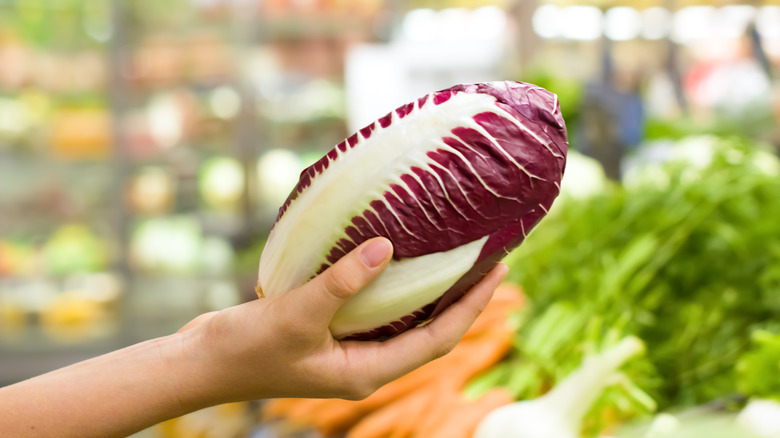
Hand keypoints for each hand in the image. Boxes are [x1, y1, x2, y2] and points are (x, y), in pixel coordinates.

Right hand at [174, 237, 507, 403]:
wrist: (202, 362)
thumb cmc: (246, 349)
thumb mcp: (297, 314)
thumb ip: (342, 283)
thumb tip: (385, 248)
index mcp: (366, 371)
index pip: (437, 340)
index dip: (471, 307)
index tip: (497, 272)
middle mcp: (366, 364)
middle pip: (430, 331)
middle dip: (462, 299)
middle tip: (489, 261)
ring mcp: (349, 350)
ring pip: (405, 321)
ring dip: (431, 292)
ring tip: (456, 258)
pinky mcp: (332, 334)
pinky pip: (376, 310)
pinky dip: (394, 287)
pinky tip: (399, 260)